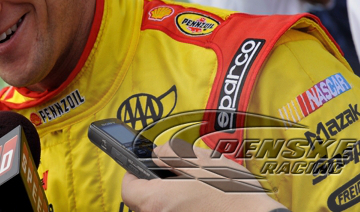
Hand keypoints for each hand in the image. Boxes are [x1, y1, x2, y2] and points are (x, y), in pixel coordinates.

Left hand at [121, 139, 286, 211]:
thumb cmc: (232, 195)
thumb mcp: (200, 161)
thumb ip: (170, 153)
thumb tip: (156, 154)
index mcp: (157, 200)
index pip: (128, 188)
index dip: (132, 175)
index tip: (140, 168)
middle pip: (140, 203)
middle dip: (150, 188)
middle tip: (168, 176)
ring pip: (157, 211)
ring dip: (166, 200)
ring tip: (189, 189)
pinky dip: (179, 208)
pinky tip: (198, 202)